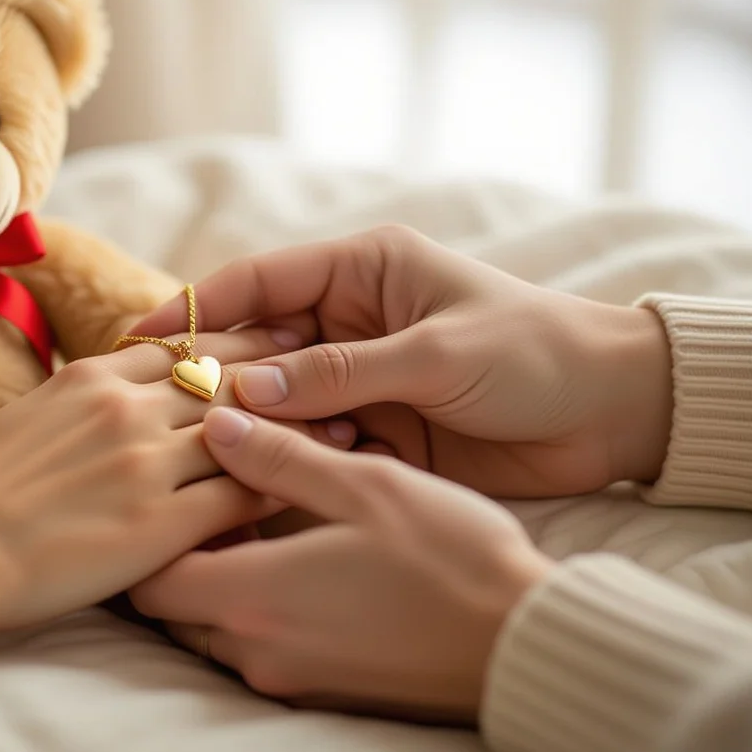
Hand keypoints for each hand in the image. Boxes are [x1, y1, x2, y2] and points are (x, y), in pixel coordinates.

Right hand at [0, 323, 350, 630]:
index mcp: (97, 377)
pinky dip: (278, 485)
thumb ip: (88, 394)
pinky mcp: (158, 522)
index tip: (281, 337)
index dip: (242, 339)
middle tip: (333, 367)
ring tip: (347, 425)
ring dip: (301, 427)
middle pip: (228, 376)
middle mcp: (128, 407)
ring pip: (245, 429)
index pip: (188, 343)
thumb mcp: (33, 413)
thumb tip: (122, 383)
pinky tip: (309, 486)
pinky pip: (238, 495)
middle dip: (285, 370)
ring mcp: (146, 462)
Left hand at [130, 408, 553, 722]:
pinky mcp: (322, 689)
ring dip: (219, 580)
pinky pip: (259, 647)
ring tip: (252, 521)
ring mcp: (289, 677)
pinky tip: (295, 560)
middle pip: (174, 610)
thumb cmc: (451, 558)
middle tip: (206, 498)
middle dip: (178, 556)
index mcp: (253, 597)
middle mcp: (256, 650)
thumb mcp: (365, 486)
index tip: (171, 486)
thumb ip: (281, 458)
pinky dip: (256, 607)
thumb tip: (217, 422)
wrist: (523, 642)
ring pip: (215, 630)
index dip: (149, 532)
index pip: (148, 580)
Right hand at [131, 224, 674, 498]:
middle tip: (167, 415)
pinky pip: (313, 439)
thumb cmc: (534, 354)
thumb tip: (244, 392)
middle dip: (216, 376)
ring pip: (279, 399)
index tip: (141, 340)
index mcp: (364, 271)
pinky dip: (291, 456)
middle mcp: (350, 318)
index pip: (259, 281)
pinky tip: (265, 480)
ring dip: (255, 424)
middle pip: (258, 343)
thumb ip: (341, 372)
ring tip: (215, 453)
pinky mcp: (375, 426)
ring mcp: (359, 376)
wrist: (611, 412)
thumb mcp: (436, 355)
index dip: (196, 308)